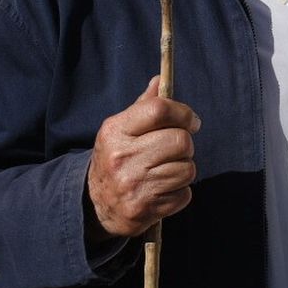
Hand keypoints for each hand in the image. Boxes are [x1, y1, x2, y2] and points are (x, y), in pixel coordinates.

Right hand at [86, 76, 199, 236]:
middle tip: (174, 150)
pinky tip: (161, 190)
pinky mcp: (144, 208)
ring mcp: (133, 184)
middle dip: (185, 145)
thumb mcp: (122, 130)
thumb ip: (144, 107)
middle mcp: (122, 157)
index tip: (191, 121)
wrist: (96, 204)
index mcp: (115, 131)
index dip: (183, 113)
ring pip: (187, 169)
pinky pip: (185, 193)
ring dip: (183, 169)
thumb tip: (161, 79)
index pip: (158, 110)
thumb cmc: (117, 159)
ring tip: (163, 171)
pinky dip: (179, 192)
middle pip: (181, 141)